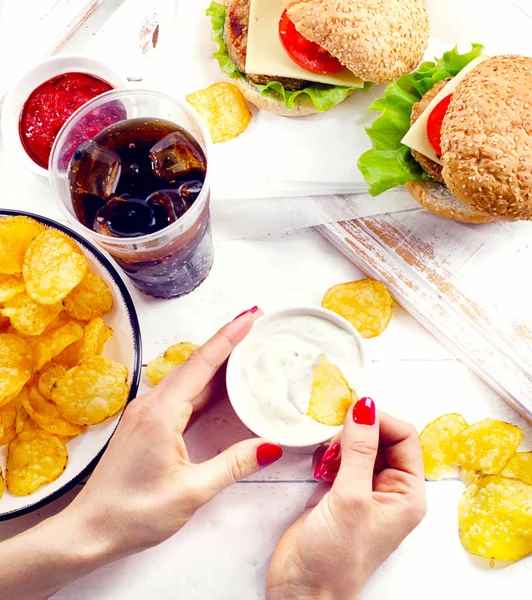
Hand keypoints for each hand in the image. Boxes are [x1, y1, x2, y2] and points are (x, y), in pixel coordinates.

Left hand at [64, 309, 282, 559]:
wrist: (91, 530)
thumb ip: (233, 464)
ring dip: (216, 361)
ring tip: (246, 350)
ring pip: (187, 377)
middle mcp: (151, 404)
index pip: (201, 364)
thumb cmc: (134, 513)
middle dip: (227, 342)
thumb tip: (270, 446)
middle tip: (256, 327)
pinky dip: (204, 383)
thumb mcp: (191, 491)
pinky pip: (180, 393)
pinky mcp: (146, 422)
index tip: (251, 316)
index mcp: (161, 413)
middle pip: (195, 363)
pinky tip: (220, 386)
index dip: (229, 338)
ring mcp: (146, 412)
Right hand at [266, 398, 426, 599]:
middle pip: (381, 437)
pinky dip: (328, 453)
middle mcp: (389, 489)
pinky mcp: (339, 491)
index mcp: (407, 493)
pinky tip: (318, 466)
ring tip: (326, 460)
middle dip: (357, 431)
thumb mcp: (351, 498)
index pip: (404, 437)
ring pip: (358, 445)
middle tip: (334, 438)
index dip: (380, 421)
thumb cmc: (335, 557)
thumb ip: (359, 449)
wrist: (303, 590)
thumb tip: (364, 407)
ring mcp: (363, 489)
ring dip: (340, 442)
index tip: (352, 414)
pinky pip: (339, 457)